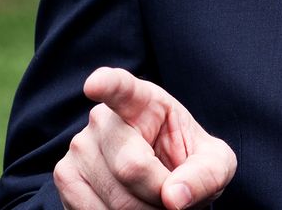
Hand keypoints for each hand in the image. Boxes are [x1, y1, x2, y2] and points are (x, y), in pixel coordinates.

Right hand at [53, 67, 236, 209]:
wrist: (167, 185)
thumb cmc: (191, 165)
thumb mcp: (216, 165)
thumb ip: (204, 176)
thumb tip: (173, 197)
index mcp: (143, 101)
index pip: (121, 88)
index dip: (107, 85)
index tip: (94, 84)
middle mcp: (103, 119)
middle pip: (131, 168)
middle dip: (160, 196)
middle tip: (171, 196)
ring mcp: (79, 147)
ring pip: (113, 199)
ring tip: (152, 203)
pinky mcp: (65, 177)